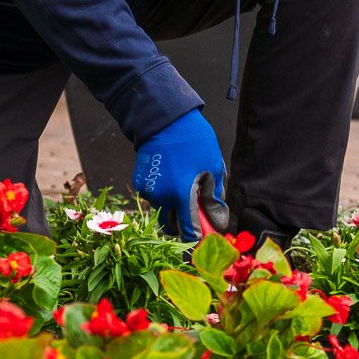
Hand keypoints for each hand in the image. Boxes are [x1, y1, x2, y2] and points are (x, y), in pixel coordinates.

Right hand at [133, 108, 230, 240]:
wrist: (163, 119)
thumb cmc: (192, 140)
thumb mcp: (212, 166)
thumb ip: (214, 198)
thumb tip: (217, 219)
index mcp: (180, 195)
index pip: (188, 232)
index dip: (198, 239)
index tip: (205, 238)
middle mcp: (161, 198)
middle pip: (172, 227)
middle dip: (184, 224)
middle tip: (196, 210)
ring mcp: (148, 191)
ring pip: (163, 211)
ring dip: (174, 207)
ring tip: (185, 184)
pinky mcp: (140, 182)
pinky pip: (155, 197)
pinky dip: (164, 194)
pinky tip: (172, 176)